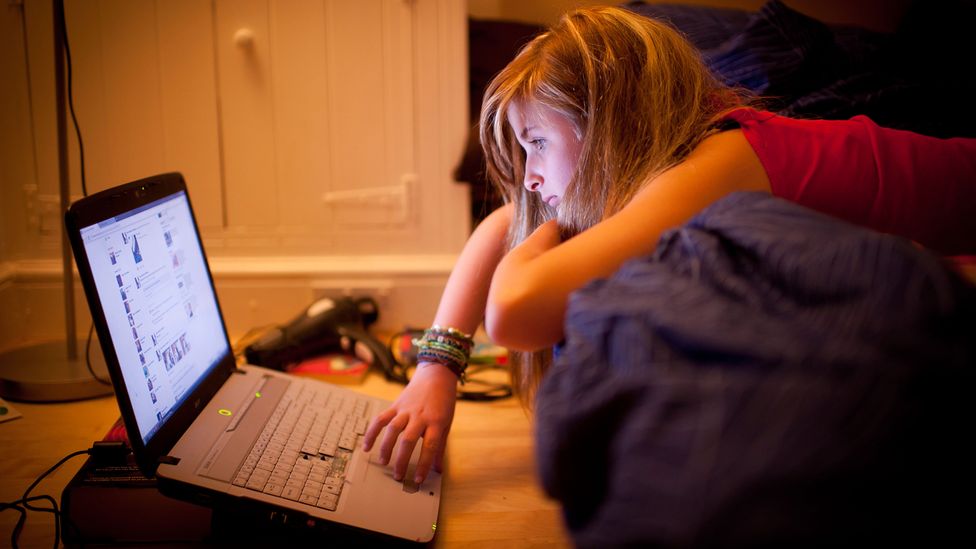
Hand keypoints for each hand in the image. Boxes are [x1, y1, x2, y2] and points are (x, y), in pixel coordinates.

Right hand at [362, 362, 457, 483]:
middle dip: (401, 460)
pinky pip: (381, 419)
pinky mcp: (396, 405)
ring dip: (386, 447)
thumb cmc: (443, 402)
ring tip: (383, 462)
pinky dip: (372, 432)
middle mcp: (420, 416)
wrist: (436, 375)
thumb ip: (441, 447)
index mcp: (436, 422)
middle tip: (397, 476)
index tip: (417, 479)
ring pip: (393, 430)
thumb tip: (437, 470)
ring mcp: (406, 410)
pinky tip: (367, 446)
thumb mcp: (447, 423)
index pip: (430, 446)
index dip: (423, 464)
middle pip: (408, 440)